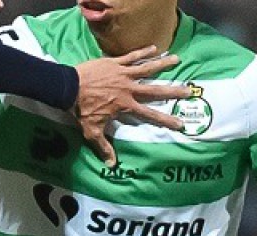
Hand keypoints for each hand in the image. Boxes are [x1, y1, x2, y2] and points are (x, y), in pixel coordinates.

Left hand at [73, 47, 188, 166]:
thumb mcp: (93, 132)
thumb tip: (111, 166)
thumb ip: (104, 147)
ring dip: (162, 64)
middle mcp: (129, 89)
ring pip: (147, 68)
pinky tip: (154, 48)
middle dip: (172, 90)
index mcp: (126, 106)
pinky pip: (132, 56)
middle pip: (155, 90)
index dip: (166, 120)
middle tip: (188, 89)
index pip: (150, 115)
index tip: (180, 124)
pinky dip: (143, 52)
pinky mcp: (115, 63)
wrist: (69, 88)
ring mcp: (123, 74)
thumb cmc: (81, 110)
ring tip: (176, 59)